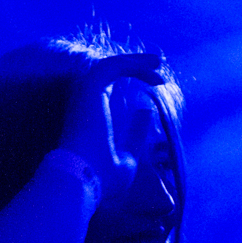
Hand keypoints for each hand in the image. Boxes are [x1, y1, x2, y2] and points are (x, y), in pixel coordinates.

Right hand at [58, 52, 166, 199]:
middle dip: (134, 65)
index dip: (130, 82)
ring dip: (136, 61)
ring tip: (159, 61)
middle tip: (158, 65)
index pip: (108, 90)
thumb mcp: (127, 158)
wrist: (81, 180)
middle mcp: (84, 101)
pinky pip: (114, 66)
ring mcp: (85, 93)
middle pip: (109, 72)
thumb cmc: (101, 177)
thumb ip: (136, 135)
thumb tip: (147, 111)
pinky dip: (134, 64)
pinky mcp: (90, 87)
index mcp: (89, 116)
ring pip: (112, 65)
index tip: (155, 84)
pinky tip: (154, 68)